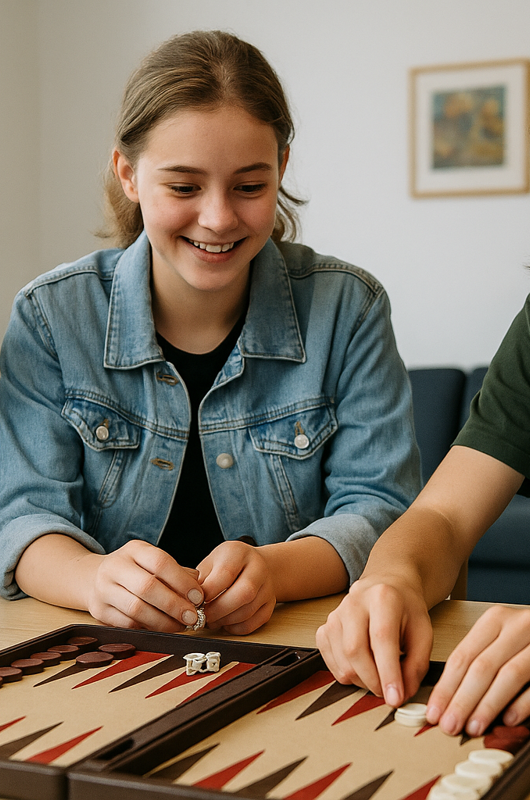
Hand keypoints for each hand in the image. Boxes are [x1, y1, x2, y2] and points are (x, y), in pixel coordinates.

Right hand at [86, 540, 203, 630]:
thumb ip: (177, 573)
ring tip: (180, 626)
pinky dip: (148, 628)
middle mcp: (115, 566)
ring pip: (136, 609)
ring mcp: (104, 589)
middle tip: (192, 617)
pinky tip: (162, 629)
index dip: (181, 581)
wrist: (94, 578)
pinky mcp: (99, 611)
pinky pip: (127, 624)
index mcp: (134, 550)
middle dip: (174, 605)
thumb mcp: (152, 562)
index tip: (198, 597)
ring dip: (163, 621)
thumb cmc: (135, 571)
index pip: (160, 562)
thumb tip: (199, 590)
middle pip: (147, 587)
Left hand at [197, 541, 275, 634]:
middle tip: (202, 616)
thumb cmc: (227, 565)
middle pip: (244, 593)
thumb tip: (188, 601)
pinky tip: (224, 622)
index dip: (209, 592)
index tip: (196, 601)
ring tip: (211, 620)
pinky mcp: (269, 605)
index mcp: (238, 552)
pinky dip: (235, 628)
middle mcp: (258, 568)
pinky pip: (253, 623)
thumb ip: (200, 580)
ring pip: (248, 611)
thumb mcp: (211, 563)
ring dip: (225, 620)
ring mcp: (267, 587)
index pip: (226, 573)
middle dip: (218, 610)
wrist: (255, 565)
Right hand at [316, 576, 431, 707]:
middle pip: (355, 651)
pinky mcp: (324, 628)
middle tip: (388, 691)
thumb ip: (417, 664)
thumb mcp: (423, 632)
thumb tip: (403, 694)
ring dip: (362, 681)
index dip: (389, 672)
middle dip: (373, 681)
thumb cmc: (405, 608)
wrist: (387, 585)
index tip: (395, 698)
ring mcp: (335, 615)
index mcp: (383, 597)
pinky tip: (362, 667)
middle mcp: (354, 603)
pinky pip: (330, 663)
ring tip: (378, 675)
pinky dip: (347, 675)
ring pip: (343, 662)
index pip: (382, 638)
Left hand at [427, 605, 529, 735]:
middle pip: (481, 667)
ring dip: (487, 705)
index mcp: (495, 619)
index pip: (462, 656)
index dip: (445, 687)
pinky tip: (508, 720)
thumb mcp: (500, 638)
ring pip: (508, 675)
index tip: (434, 711)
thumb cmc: (526, 638)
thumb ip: (479, 660)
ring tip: (473, 727)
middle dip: (462, 700)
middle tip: (449, 724)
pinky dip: (521, 703)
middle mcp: (516, 626)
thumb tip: (449, 700)